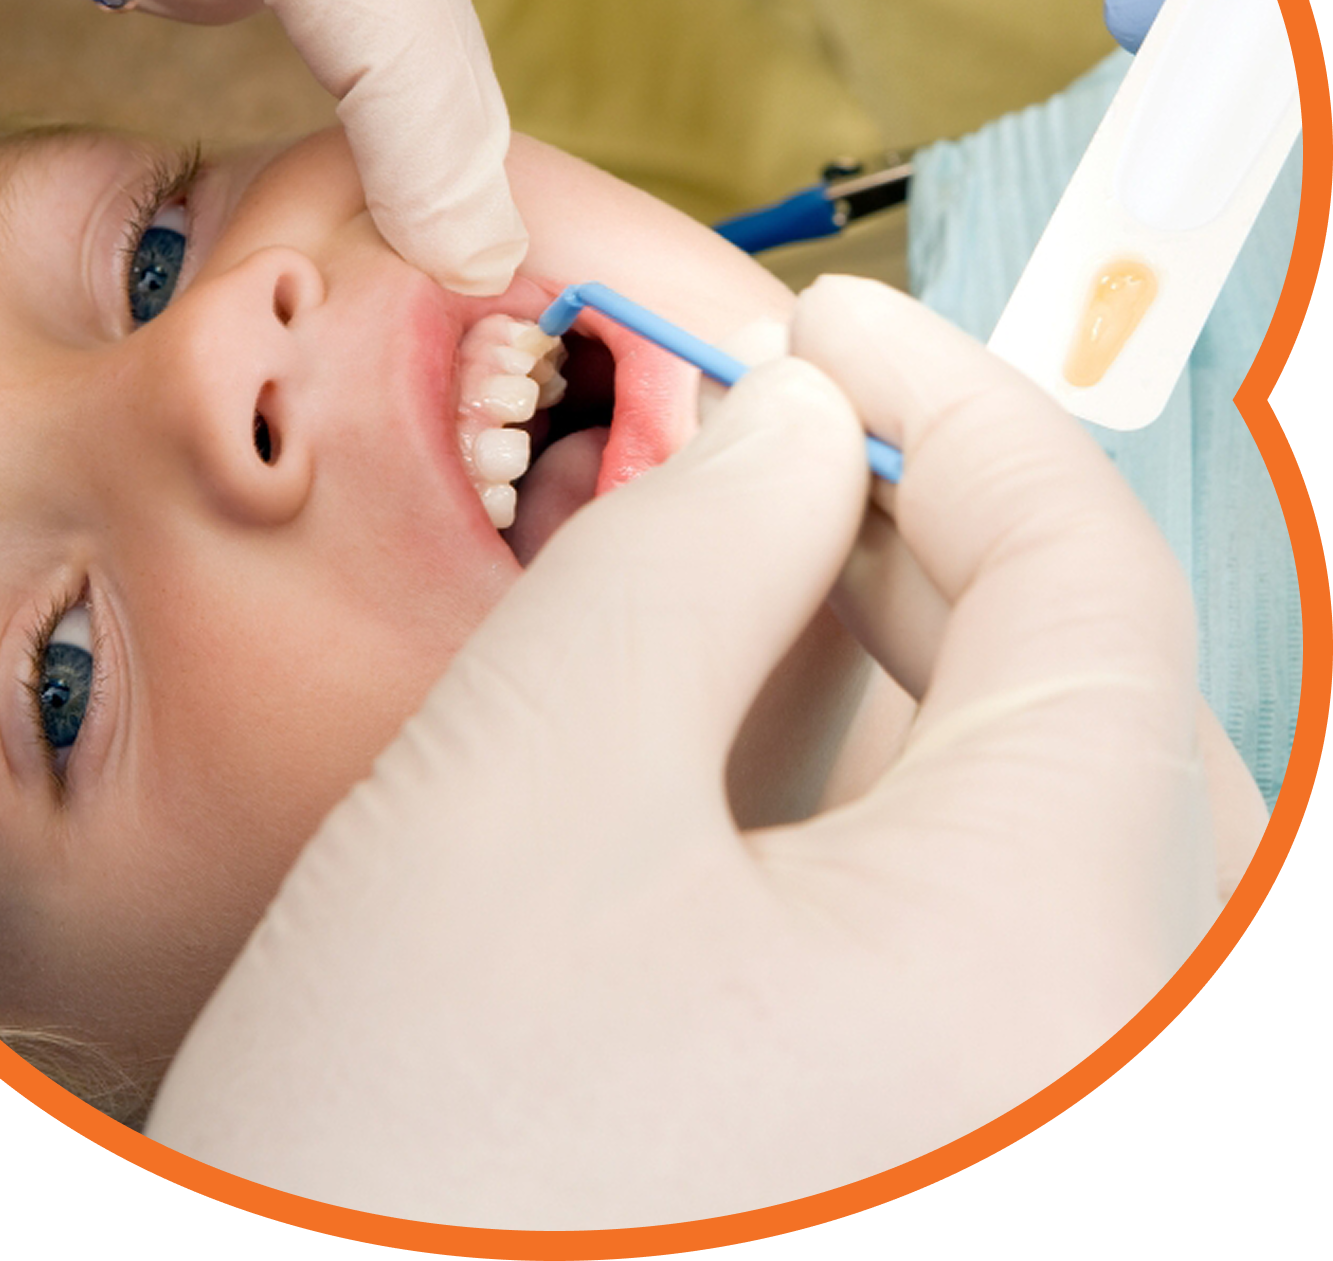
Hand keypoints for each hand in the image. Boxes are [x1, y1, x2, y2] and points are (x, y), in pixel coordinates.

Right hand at [146, 277, 1261, 1226]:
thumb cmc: (400, 1170)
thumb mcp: (529, 781)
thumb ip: (694, 546)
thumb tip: (796, 423)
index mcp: (1055, 970)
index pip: (1094, 593)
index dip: (963, 410)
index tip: (835, 325)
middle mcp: (1085, 1055)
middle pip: (1085, 711)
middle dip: (927, 540)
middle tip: (780, 440)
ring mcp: (1015, 1111)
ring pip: (1024, 825)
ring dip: (889, 666)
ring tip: (734, 578)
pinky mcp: (939, 1140)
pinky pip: (966, 936)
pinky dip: (864, 804)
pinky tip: (731, 744)